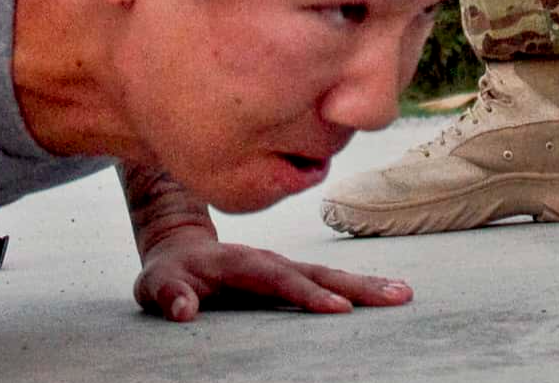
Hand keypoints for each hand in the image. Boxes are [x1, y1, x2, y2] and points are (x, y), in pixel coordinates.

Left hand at [130, 234, 411, 322]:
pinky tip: (388, 294)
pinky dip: (358, 286)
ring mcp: (283, 265)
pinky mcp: (293, 274)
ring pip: (328, 273)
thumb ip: (167, 295)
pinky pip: (328, 279)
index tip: (337, 308)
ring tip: (403, 294)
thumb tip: (183, 310)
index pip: (274, 278)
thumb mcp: (155, 285)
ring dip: (365, 284)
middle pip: (314, 271)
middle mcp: (266, 259)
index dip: (305, 293)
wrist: (179, 248)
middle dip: (354, 285)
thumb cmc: (168, 275)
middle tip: (393, 297)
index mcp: (237, 263)